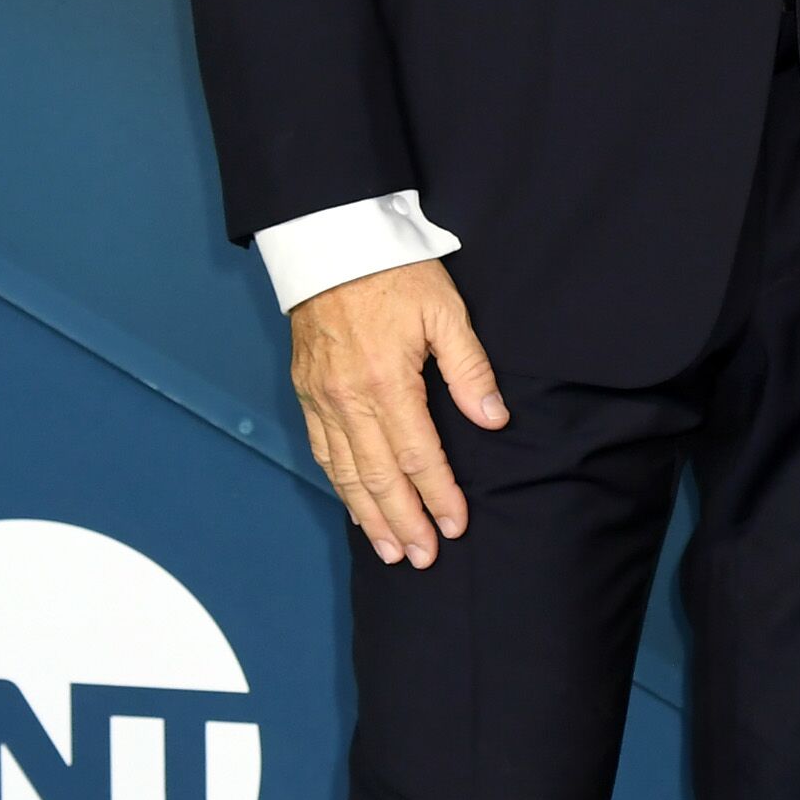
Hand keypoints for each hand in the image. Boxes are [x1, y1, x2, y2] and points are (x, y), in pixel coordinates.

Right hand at [288, 257, 508, 564]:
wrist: (329, 242)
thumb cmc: (392, 271)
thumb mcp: (445, 311)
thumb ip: (469, 369)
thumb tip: (493, 419)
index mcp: (387, 382)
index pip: (418, 456)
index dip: (439, 495)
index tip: (456, 526)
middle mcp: (349, 399)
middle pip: (379, 477)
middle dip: (403, 522)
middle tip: (422, 558)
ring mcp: (322, 398)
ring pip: (345, 472)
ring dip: (368, 515)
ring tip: (389, 550)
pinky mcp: (307, 392)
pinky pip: (322, 451)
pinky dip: (339, 485)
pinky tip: (355, 507)